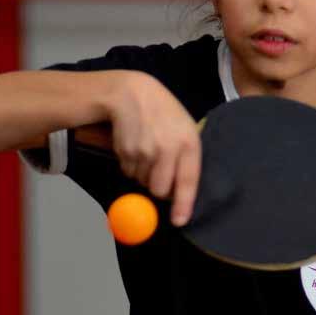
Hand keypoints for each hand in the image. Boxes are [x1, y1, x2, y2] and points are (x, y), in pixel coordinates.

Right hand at [106, 71, 200, 226]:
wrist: (132, 93)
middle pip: (160, 190)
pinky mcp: (126, 151)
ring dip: (144, 174)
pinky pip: (129, 172)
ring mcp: (145, 151)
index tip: (179, 221)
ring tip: (147, 149)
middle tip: (159, 171)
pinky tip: (136, 145)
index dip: (183, 204)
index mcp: (189, 142)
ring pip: (143, 182)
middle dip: (159, 188)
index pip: (188, 180)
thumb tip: (179, 192)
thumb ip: (186, 156)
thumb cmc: (164, 112)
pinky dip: (132, 165)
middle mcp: (168, 149)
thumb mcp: (184, 128)